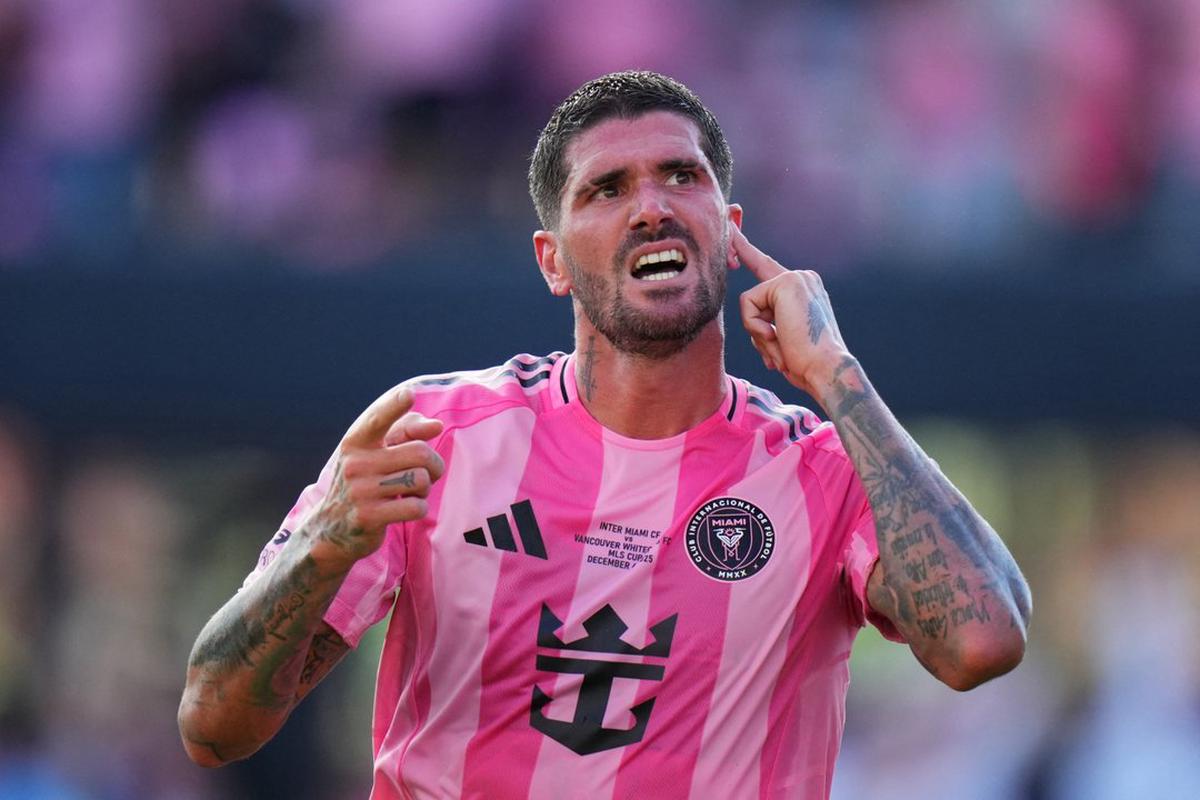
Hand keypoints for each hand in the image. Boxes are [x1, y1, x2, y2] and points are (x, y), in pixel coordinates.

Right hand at [307, 387, 444, 564]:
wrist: (330, 530)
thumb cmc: (363, 483)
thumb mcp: (374, 455)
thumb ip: (405, 433)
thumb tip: (436, 426)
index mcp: (356, 442)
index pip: (378, 419)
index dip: (394, 406)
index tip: (409, 394)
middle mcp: (356, 463)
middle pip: (420, 452)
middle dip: (434, 465)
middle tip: (426, 474)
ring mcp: (361, 490)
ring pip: (421, 479)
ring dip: (425, 489)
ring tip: (411, 492)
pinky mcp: (369, 516)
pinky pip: (416, 507)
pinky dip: (419, 508)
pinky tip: (404, 508)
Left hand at [732, 226, 852, 398]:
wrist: (825, 369)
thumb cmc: (805, 363)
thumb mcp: (783, 338)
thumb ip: (768, 322)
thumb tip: (756, 326)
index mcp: (804, 289)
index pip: (767, 266)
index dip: (745, 248)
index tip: (730, 228)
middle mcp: (802, 278)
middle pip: (753, 277)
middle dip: (752, 310)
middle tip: (751, 264)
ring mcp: (795, 278)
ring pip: (749, 301)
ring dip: (757, 331)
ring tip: (781, 344)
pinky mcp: (785, 282)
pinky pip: (748, 304)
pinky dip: (756, 327)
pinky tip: (778, 336)